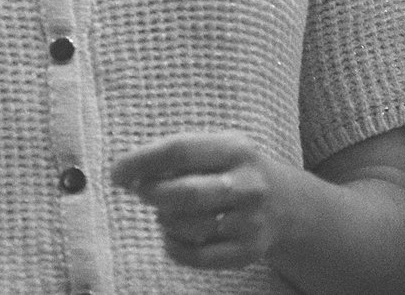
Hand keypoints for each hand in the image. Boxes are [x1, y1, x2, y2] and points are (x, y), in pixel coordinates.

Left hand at [111, 130, 298, 271]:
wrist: (288, 205)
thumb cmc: (235, 170)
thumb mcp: (217, 148)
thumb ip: (179, 155)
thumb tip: (128, 172)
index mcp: (235, 150)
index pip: (179, 151)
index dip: (141, 162)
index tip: (116, 172)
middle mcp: (247, 186)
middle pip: (184, 193)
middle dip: (151, 193)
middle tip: (140, 192)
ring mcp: (250, 222)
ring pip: (188, 226)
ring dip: (164, 219)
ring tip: (164, 212)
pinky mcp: (248, 252)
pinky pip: (198, 256)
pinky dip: (174, 247)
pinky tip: (172, 236)